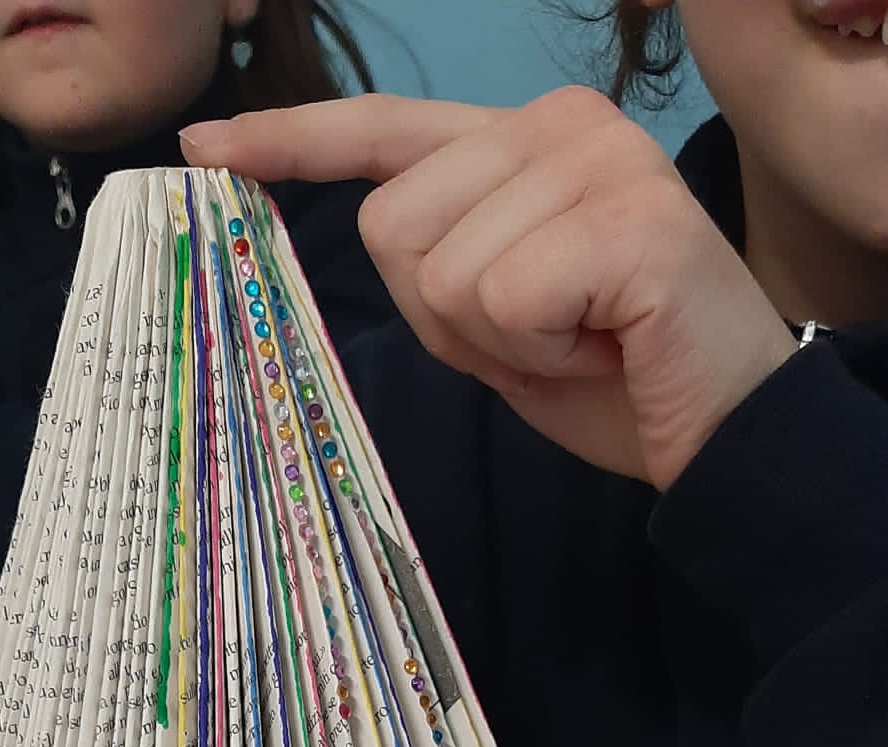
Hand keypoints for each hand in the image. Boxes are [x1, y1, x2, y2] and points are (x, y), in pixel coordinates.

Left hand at [182, 89, 796, 490]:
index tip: (208, 152)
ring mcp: (598, 163)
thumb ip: (434, 257)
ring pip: (441, 271)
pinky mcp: (628, 221)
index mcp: (526, 137)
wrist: (723, 436)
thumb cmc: (612, 378)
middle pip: (392, 224)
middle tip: (543, 336)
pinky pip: (503, 300)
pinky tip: (605, 347)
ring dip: (498, 343)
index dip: (292, 144)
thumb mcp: (497, 314)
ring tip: (580, 340)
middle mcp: (560, 125)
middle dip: (443, 315)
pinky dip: (541, 356)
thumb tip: (344, 229)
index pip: (387, 130)